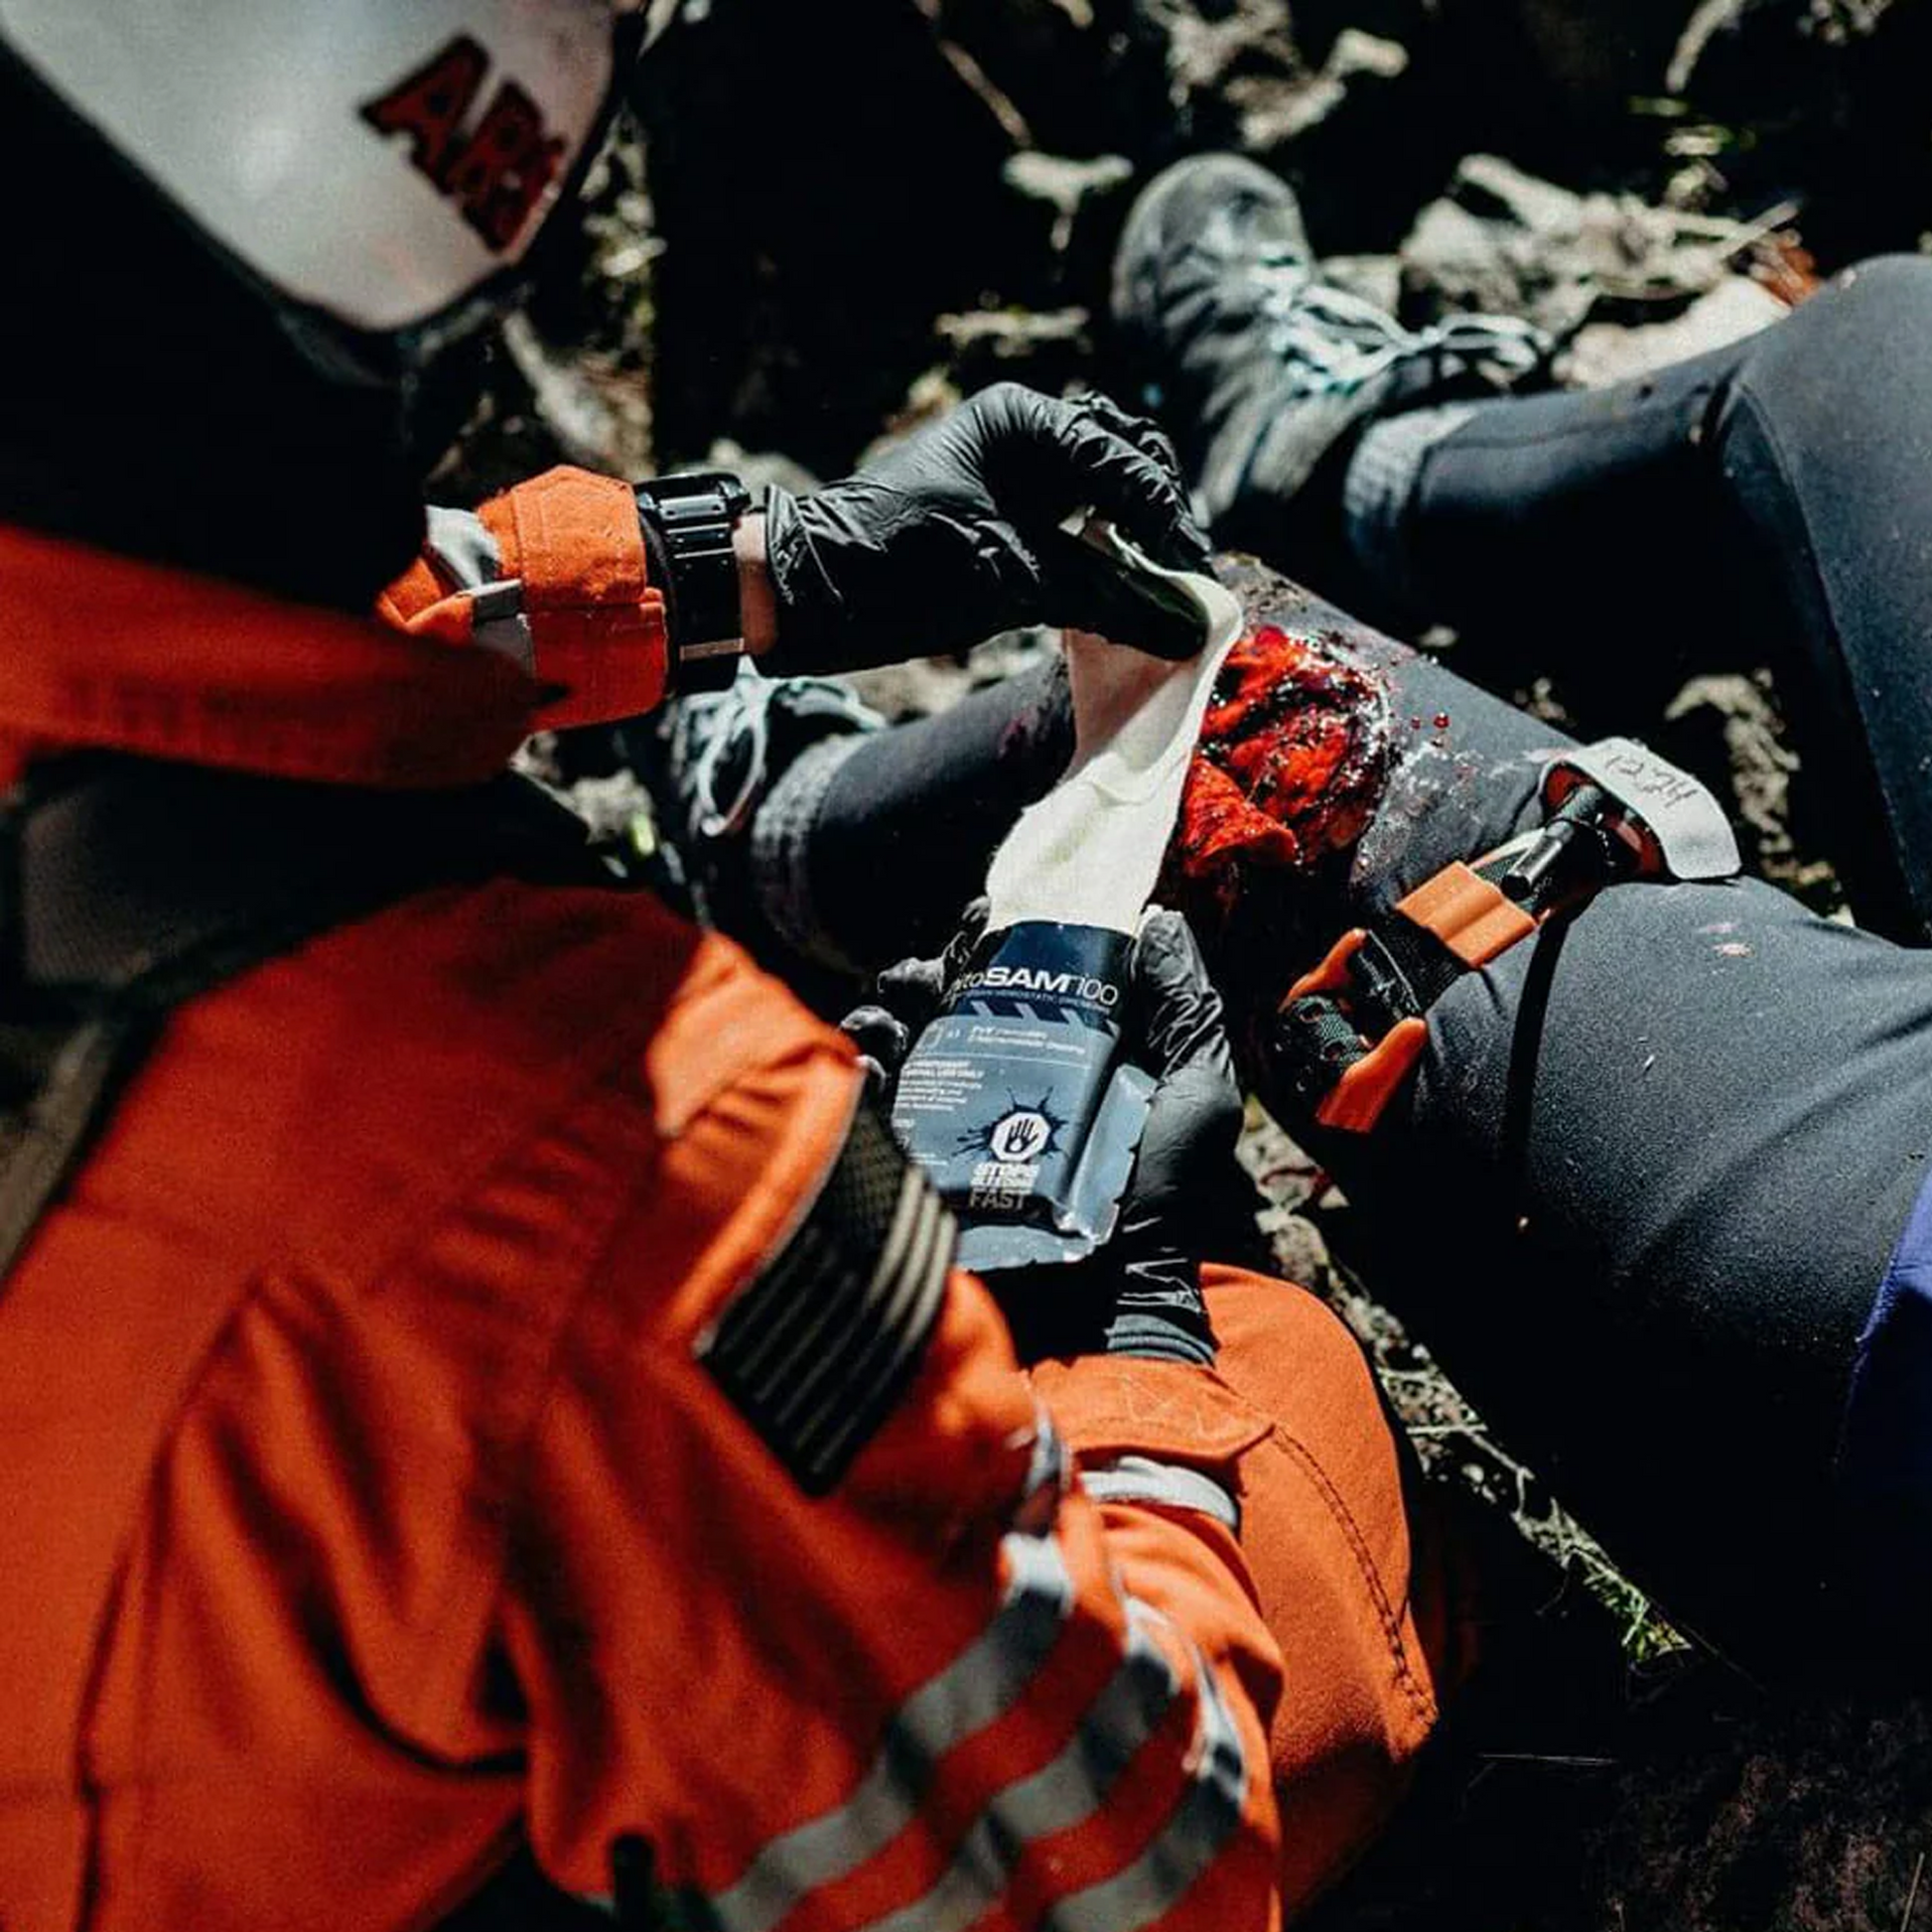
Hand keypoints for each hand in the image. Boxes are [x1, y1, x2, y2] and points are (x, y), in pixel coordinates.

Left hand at [762, 384, 1215, 675]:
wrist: (805, 594)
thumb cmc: (892, 566)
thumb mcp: (1002, 576)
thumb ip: (1098, 594)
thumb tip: (1183, 624)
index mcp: (1023, 420)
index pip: (1124, 459)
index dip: (1167, 519)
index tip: (1196, 575)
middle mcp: (1025, 436)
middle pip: (1126, 461)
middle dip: (1159, 517)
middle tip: (1183, 580)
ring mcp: (1016, 476)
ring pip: (1105, 495)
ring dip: (1136, 538)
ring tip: (1159, 592)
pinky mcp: (1007, 520)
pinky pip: (1077, 530)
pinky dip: (1105, 560)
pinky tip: (1122, 598)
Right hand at [846, 905, 1249, 1366]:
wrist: (1105, 1298)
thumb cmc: (1158, 1200)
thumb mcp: (1196, 1096)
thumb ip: (1187, 1009)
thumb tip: (1159, 920)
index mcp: (1061, 1054)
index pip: (1013, 978)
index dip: (991, 938)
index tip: (983, 917)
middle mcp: (1000, 1080)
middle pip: (939, 998)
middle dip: (923, 968)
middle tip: (929, 974)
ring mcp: (950, 1121)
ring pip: (893, 1037)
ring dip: (884, 1007)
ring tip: (894, 1013)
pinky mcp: (913, 1162)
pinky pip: (865, 1101)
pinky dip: (859, 1067)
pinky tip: (873, 1062)